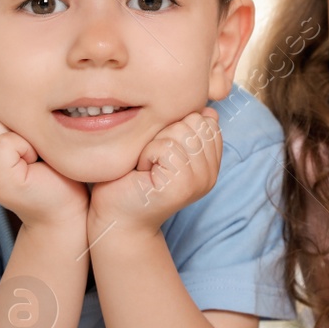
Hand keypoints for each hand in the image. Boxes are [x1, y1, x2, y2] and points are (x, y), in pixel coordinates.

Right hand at [0, 107, 87, 235]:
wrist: (66, 207)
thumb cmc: (49, 169)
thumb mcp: (18, 138)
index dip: (7, 118)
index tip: (23, 142)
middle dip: (13, 124)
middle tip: (29, 151)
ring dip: (21, 135)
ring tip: (32, 157)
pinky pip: (4, 142)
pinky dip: (26, 146)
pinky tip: (33, 162)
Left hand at [89, 108, 222, 238]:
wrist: (117, 217)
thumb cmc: (133, 180)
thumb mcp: (164, 147)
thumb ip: (187, 130)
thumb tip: (209, 110)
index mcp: (210, 163)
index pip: (205, 120)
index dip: (176, 127)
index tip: (161, 152)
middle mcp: (210, 174)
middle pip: (194, 121)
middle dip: (164, 134)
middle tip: (152, 160)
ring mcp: (200, 181)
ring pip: (180, 132)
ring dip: (154, 145)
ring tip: (147, 167)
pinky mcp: (183, 186)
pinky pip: (166, 147)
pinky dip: (147, 155)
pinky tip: (143, 173)